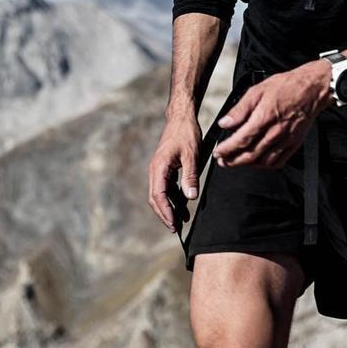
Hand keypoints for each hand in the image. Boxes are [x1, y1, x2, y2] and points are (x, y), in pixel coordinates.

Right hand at [148, 113, 201, 231]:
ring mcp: (159, 170)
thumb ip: (190, 176)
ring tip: (180, 222)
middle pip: (155, 198)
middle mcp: (155, 170)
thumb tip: (190, 197)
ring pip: (160, 195)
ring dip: (169, 208)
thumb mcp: (191, 155)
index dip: (165, 211)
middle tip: (175, 229)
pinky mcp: (165, 169)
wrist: (182, 118)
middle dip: (165, 214)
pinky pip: (166, 188)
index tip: (173, 224)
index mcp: (159, 167)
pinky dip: (173, 199)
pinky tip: (183, 206)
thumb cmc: (186, 133)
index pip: (158, 195)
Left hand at [213, 62, 330, 168]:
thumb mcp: (257, 90)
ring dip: (247, 165)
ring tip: (236, 162)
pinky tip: (257, 162)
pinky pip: (278, 161)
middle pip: (251, 155)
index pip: (241, 140)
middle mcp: (276, 131)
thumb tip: (224, 123)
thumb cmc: (285, 87)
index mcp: (264, 117)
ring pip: (263, 161)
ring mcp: (286, 139)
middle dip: (233, 161)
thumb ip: (239, 110)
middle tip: (222, 161)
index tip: (218, 152)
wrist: (311, 89)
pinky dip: (265, 165)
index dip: (227, 149)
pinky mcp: (294, 143)